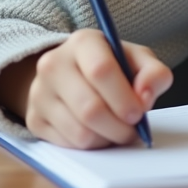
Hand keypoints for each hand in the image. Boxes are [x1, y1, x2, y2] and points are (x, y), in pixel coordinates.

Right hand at [0, 28, 173, 148]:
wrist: (71, 73)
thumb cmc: (111, 66)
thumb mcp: (137, 59)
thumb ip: (153, 73)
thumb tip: (144, 97)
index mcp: (82, 42)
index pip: (101, 71)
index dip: (123, 98)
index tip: (139, 112)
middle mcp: (53, 64)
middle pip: (89, 108)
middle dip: (119, 127)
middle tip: (133, 129)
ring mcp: (39, 93)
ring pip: (79, 132)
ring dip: (107, 139)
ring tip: (117, 130)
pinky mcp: (34, 119)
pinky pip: (67, 145)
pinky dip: (90, 145)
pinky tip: (98, 132)